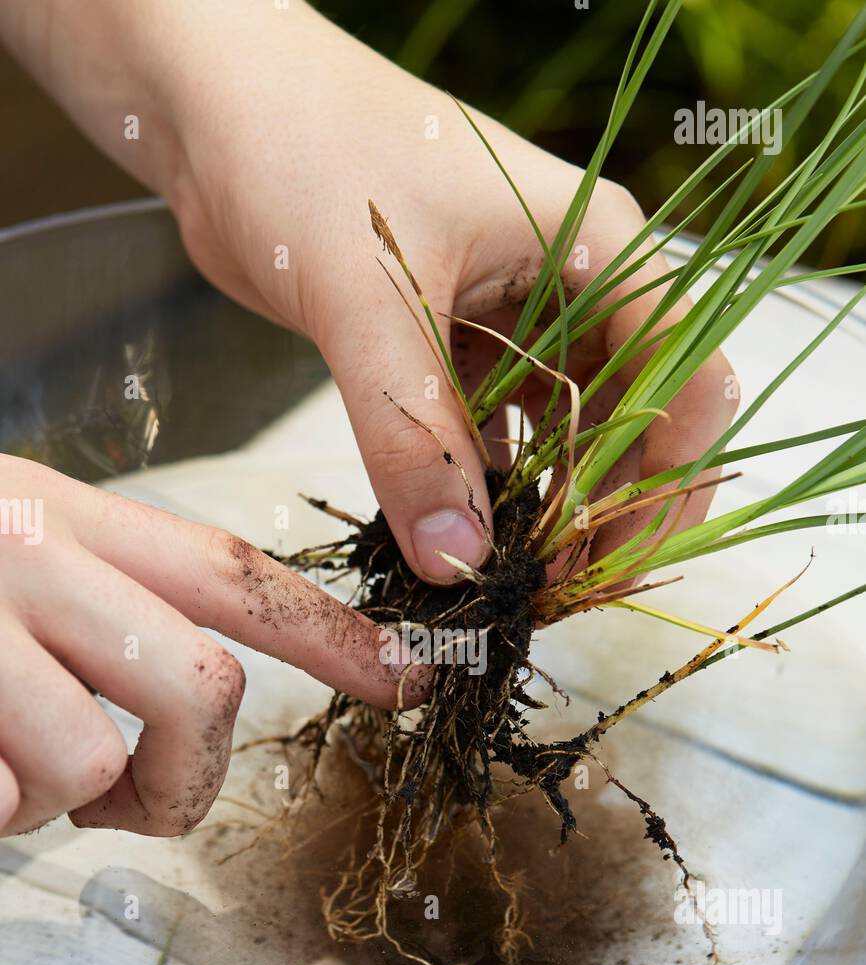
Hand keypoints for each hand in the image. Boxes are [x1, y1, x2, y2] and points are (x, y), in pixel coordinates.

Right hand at [0, 455, 418, 835]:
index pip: (228, 570)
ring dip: (55, 801)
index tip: (408, 675)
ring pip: (97, 763)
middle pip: (202, 683)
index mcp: (58, 511)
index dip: (330, 633)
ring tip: (2, 768)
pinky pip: (4, 803)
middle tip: (125, 806)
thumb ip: (92, 600)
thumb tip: (186, 693)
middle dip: (181, 777)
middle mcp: (29, 550)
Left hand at [143, 1, 736, 575]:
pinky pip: (496, 432)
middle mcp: (574, 284)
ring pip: (564, 433)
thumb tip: (458, 561)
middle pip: (636, 416)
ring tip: (511, 575)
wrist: (212, 111)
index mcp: (595, 245)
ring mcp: (517, 317)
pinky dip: (485, 486)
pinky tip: (462, 530)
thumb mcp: (369, 301)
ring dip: (546, 506)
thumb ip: (414, 435)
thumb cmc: (305, 151)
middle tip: (559, 588)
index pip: (687, 371)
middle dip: (607, 507)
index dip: (670, 471)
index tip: (613, 551)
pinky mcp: (458, 345)